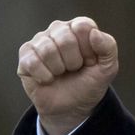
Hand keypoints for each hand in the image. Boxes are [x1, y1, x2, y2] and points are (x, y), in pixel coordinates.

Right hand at [17, 17, 118, 134]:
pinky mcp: (25, 55)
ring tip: (61, 73)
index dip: (88, 49)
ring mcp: (40, 41)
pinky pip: (32, 61)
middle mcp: (58, 29)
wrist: (72, 107)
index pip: (83, 27)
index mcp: (79, 27)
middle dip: (73, 62)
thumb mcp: (108, 67)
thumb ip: (108, 47)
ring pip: (47, 50)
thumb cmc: (89, 82)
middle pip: (65, 39)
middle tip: (74, 69)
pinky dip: (44, 76)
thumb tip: (94, 32)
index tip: (89, 61)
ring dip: (58, 69)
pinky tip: (48, 79)